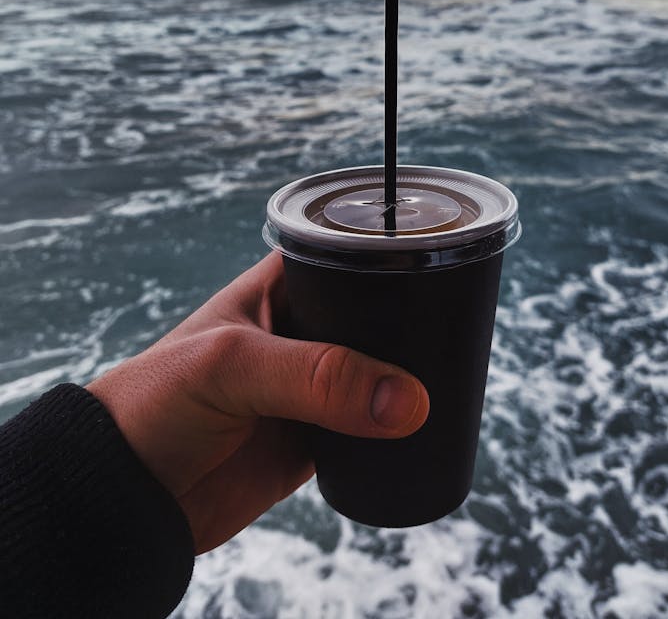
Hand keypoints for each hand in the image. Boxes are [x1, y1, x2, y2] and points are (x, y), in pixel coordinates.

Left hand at [86, 252, 428, 552]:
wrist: (128, 493)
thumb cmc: (157, 400)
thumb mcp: (235, 367)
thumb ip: (318, 377)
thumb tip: (408, 401)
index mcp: (282, 284)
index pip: (350, 253)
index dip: (394, 255)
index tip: (444, 264)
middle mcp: (303, 327)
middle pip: (379, 315)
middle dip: (415, 326)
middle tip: (458, 334)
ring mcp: (313, 385)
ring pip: (381, 373)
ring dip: (410, 380)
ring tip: (457, 378)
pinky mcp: (317, 438)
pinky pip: (373, 428)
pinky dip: (398, 430)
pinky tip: (426, 426)